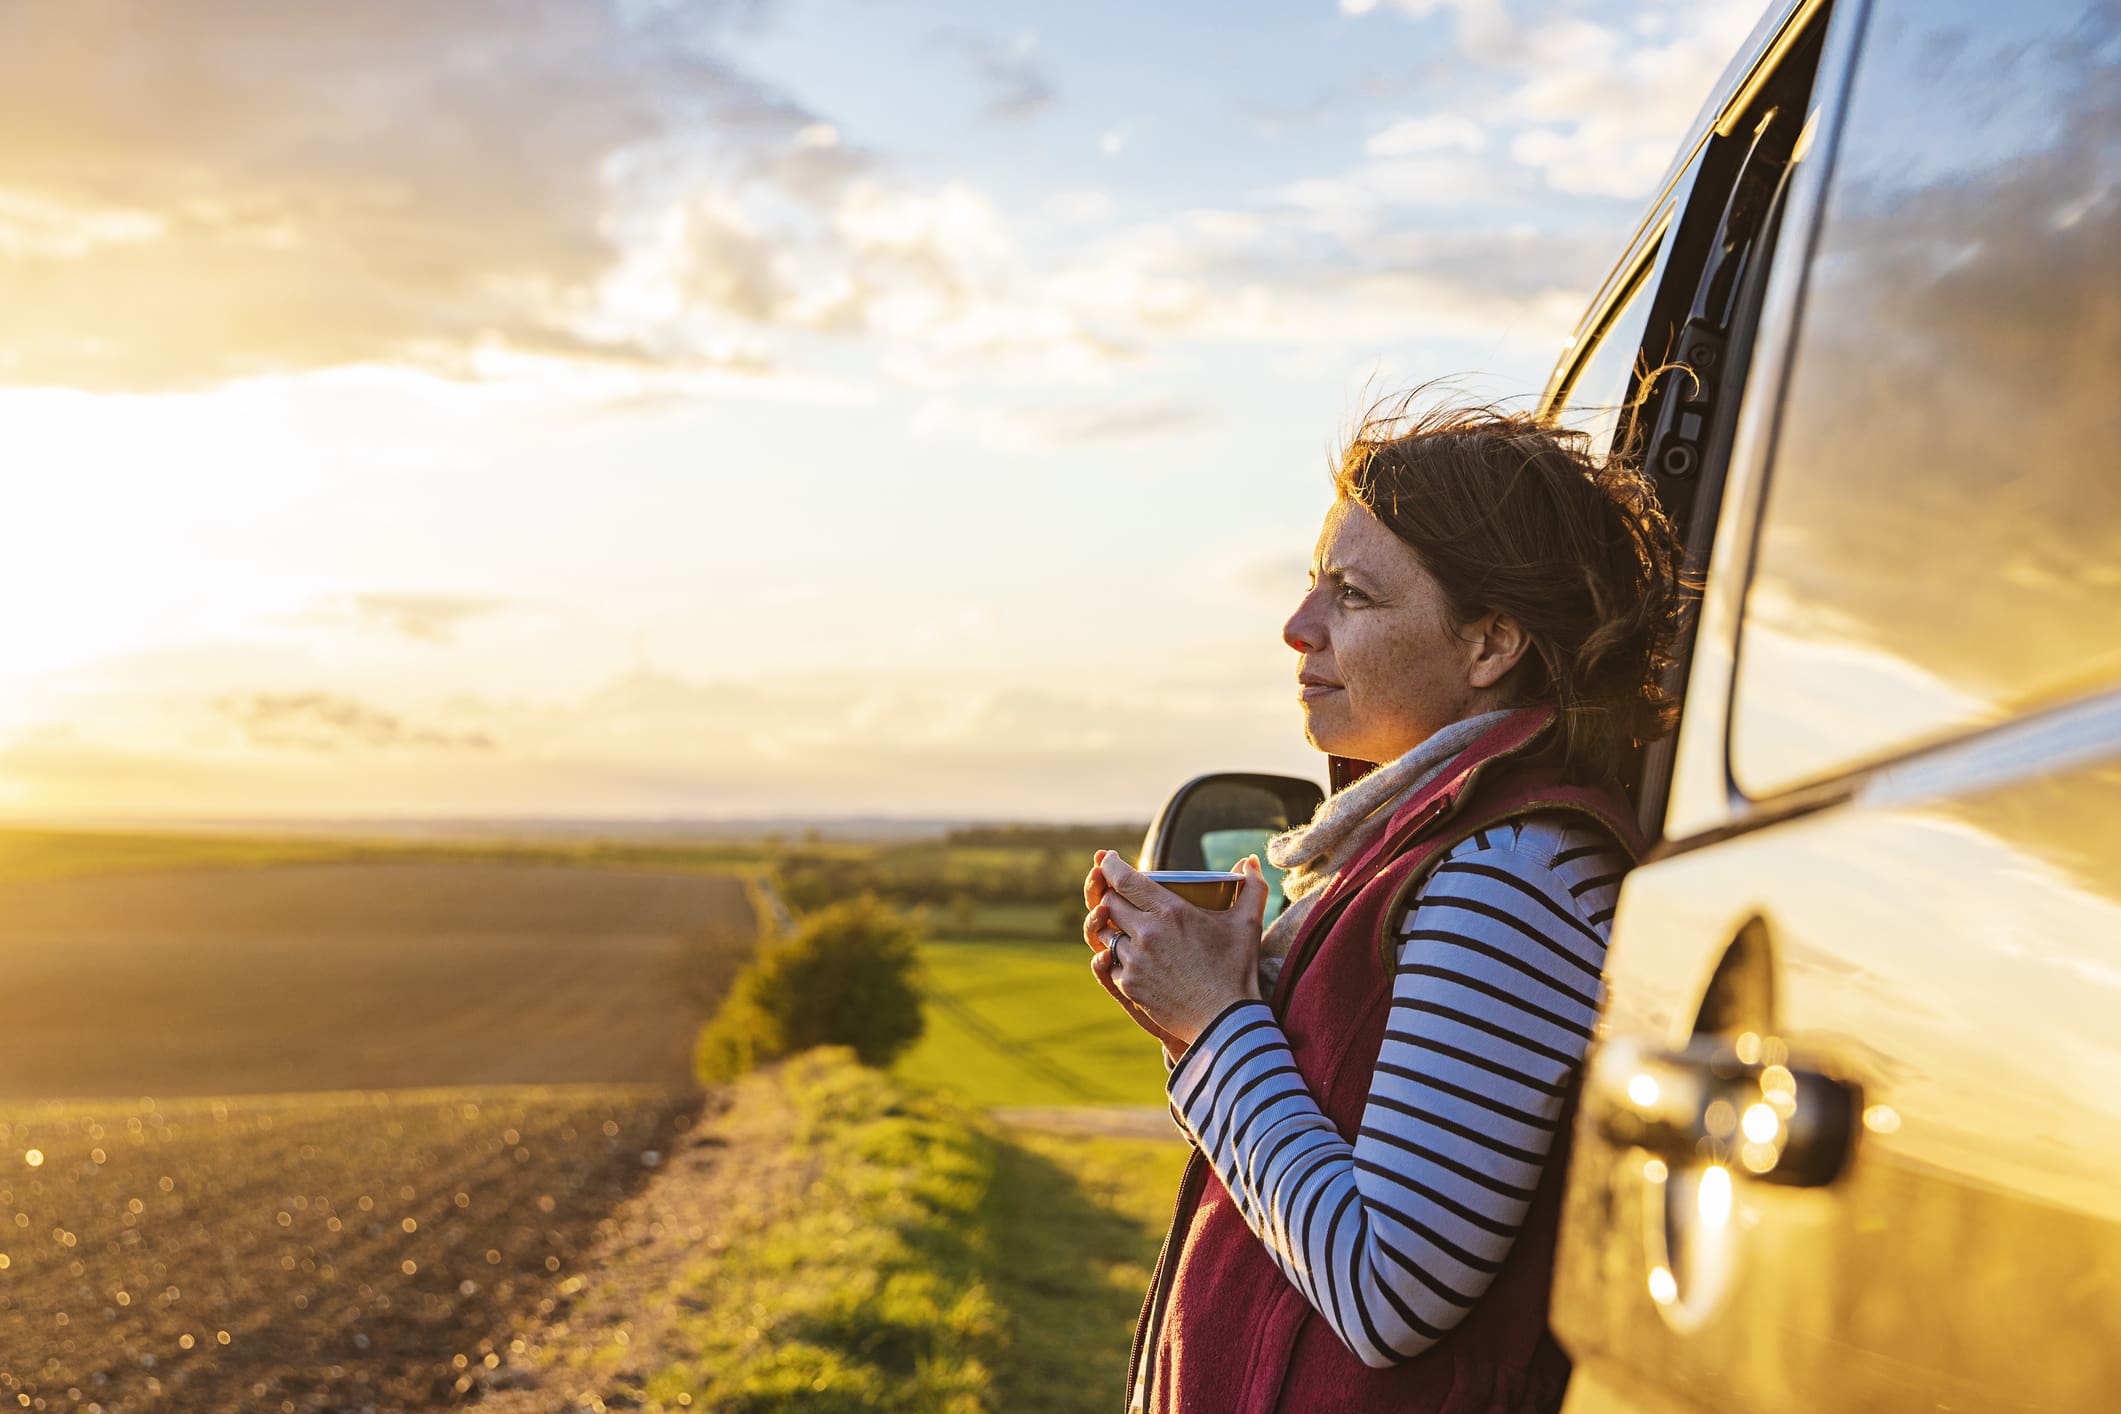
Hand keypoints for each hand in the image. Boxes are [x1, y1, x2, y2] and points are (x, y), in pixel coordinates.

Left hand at [1082, 852, 1268, 1051]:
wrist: (1225, 1021)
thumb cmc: (1237, 970)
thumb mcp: (1247, 924)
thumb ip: (1251, 887)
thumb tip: (1249, 861)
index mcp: (1170, 912)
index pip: (1124, 879)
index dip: (1109, 866)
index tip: (1106, 859)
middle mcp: (1146, 933)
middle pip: (1108, 904)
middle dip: (1110, 896)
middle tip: (1120, 896)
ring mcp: (1134, 961)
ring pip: (1106, 935)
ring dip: (1113, 928)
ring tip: (1126, 927)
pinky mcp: (1129, 986)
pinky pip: (1110, 964)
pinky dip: (1117, 958)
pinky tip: (1132, 957)